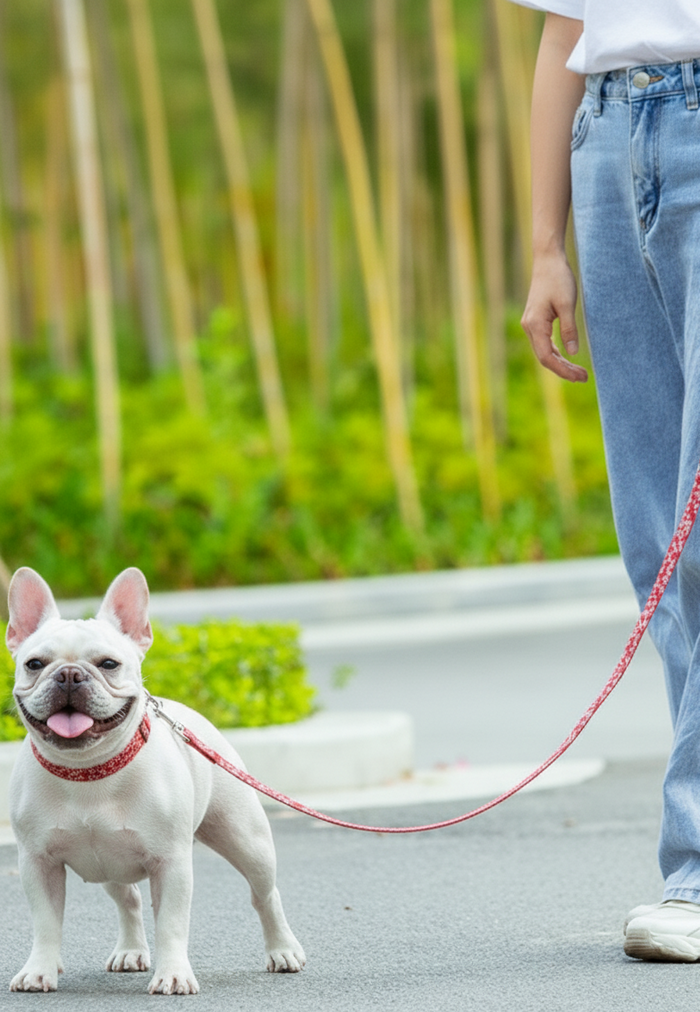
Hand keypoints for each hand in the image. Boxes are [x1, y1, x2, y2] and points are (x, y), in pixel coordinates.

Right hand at [521, 251, 587, 382]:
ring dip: (561, 363)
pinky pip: (545, 343)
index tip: (580, 376)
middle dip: (563, 370)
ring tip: (579, 371)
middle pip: (545, 358)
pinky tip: (568, 357)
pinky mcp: (536, 321)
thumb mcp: (567, 304)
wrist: (547, 259)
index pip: (546, 357)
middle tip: (584, 378)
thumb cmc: (558, 278)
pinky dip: (556, 353)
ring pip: (544, 352)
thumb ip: (569, 329)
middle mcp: (530, 327)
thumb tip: (573, 353)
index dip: (563, 370)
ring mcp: (531, 325)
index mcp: (535, 325)